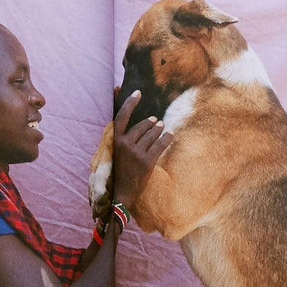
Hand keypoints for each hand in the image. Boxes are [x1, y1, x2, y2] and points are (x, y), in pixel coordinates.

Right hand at [111, 91, 172, 207]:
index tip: (138, 92)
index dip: (129, 103)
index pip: (122, 117)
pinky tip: (171, 134)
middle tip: (156, 122)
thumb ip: (123, 136)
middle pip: (142, 126)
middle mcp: (125, 145)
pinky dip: (167, 138)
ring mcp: (136, 153)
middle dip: (151, 123)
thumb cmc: (121, 171)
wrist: (123, 194)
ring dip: (159, 130)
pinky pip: (161, 144)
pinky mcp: (147, 161)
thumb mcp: (118, 152)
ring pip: (153, 134)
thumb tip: (135, 120)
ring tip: (161, 128)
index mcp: (115, 141)